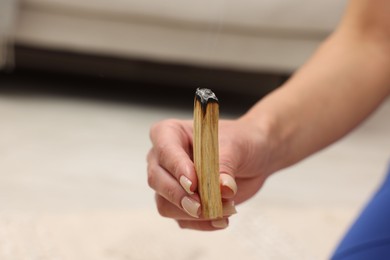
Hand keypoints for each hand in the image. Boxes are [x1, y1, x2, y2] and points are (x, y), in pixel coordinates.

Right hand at [147, 118, 271, 230]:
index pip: (165, 149)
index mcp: (171, 133)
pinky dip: (202, 223)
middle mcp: (163, 158)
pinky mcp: (180, 203)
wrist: (253, 158)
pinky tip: (222, 219)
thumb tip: (224, 189)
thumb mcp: (236, 146)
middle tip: (201, 206)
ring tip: (225, 209)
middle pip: (157, 180)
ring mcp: (169, 182)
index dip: (176, 167)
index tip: (193, 184)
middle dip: (179, 196)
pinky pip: (182, 219)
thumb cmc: (240, 141)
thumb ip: (226, 166)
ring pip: (165, 204)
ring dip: (193, 213)